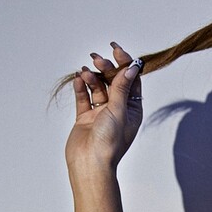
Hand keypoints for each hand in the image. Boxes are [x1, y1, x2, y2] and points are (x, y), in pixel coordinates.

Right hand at [65, 43, 143, 172]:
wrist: (90, 163)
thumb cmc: (109, 141)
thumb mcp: (119, 110)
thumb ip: (122, 87)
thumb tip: (131, 67)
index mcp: (132, 110)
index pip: (131, 81)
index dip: (125, 63)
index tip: (116, 49)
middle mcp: (118, 110)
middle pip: (113, 81)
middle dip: (106, 68)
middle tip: (97, 58)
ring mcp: (101, 113)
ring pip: (97, 87)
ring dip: (92, 77)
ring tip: (85, 71)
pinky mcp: (85, 117)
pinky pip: (83, 97)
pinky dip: (81, 87)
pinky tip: (78, 79)